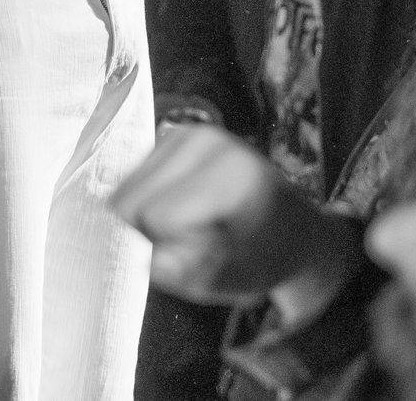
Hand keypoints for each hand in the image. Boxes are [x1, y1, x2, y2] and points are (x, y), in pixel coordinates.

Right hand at [108, 124, 358, 306]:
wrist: (292, 229)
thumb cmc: (267, 259)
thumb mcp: (241, 282)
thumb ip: (196, 277)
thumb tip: (154, 263)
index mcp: (230, 174)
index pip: (157, 215)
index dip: (170, 246)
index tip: (206, 251)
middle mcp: (206, 142)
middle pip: (130, 200)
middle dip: (150, 231)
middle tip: (193, 240)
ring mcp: (187, 133)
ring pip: (123, 190)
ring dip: (147, 216)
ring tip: (190, 223)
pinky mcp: (173, 135)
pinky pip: (130, 180)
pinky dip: (148, 201)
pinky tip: (182, 206)